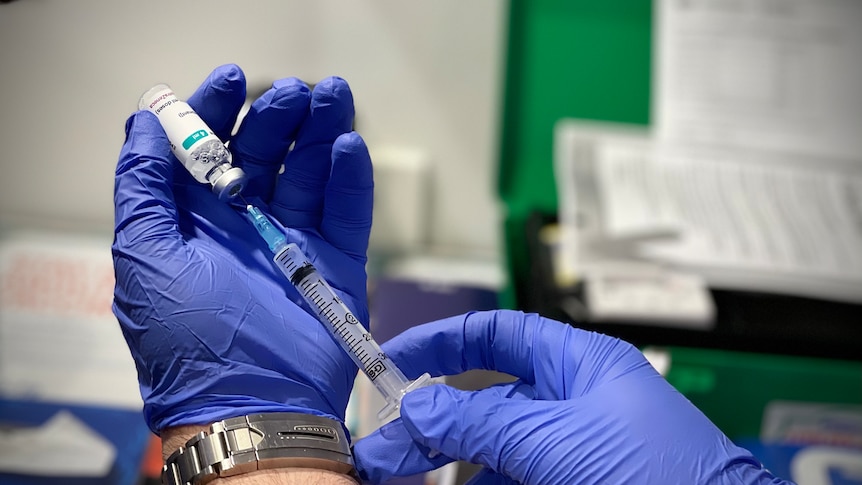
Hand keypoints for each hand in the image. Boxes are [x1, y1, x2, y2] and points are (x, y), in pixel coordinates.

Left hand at [113, 64, 372, 432]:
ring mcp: (293, 242)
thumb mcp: (143, 259)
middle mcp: (243, 226)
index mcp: (194, 222)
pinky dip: (350, 177)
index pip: (206, 151)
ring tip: (332, 96)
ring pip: (309, 173)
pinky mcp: (335, 262)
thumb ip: (141, 189)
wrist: (253, 406)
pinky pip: (346, 211)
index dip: (216, 110)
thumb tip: (140, 123)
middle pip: (263, 154)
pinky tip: (349, 145)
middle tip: (295, 90)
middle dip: (277, 116)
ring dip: (321, 132)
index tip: (232, 78)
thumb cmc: (188, 341)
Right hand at [354, 311, 787, 483]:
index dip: (441, 342)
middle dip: (432, 421)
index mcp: (579, 365)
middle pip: (483, 401)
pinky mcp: (570, 483)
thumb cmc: (660, 474)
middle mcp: (572, 403)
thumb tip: (418, 405)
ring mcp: (571, 451)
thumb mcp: (557, 439)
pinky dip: (481, 483)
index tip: (390, 362)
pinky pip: (512, 479)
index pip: (498, 335)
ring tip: (400, 476)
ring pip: (492, 450)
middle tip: (382, 450)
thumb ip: (483, 420)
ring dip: (447, 462)